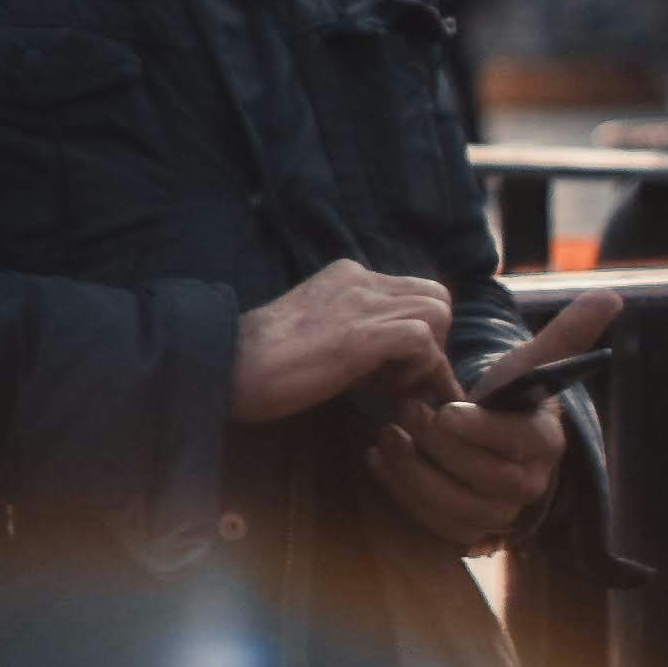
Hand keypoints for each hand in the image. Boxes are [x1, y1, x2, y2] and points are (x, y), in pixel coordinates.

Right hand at [230, 258, 456, 424]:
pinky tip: (385, 390)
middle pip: (437, 298)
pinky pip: (422, 339)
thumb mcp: (316, 332)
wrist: (229, 364)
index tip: (400, 374)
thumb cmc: (263, 361)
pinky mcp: (362, 336)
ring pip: (438, 313)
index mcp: (348, 276)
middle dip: (432, 343)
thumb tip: (387, 361)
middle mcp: (361, 279)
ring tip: (391, 386)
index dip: (417, 333)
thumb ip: (351, 331)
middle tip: (401, 380)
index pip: (412, 292)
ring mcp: (363, 303)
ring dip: (427, 357)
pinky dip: (418, 369)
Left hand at [365, 293, 620, 553]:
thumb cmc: (510, 397)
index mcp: (547, 444)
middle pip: (482, 478)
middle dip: (439, 446)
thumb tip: (612, 296)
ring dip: (414, 472)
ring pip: (453, 506)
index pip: (517, 443)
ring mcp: (497, 515)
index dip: (479, 429)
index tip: (445, 409)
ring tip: (387, 435)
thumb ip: (568, 333)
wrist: (489, 437)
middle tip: (406, 410)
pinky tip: (378, 458)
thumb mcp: (532, 363)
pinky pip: (431, 523)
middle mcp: (528, 487)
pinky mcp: (465, 532)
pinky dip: (400, 492)